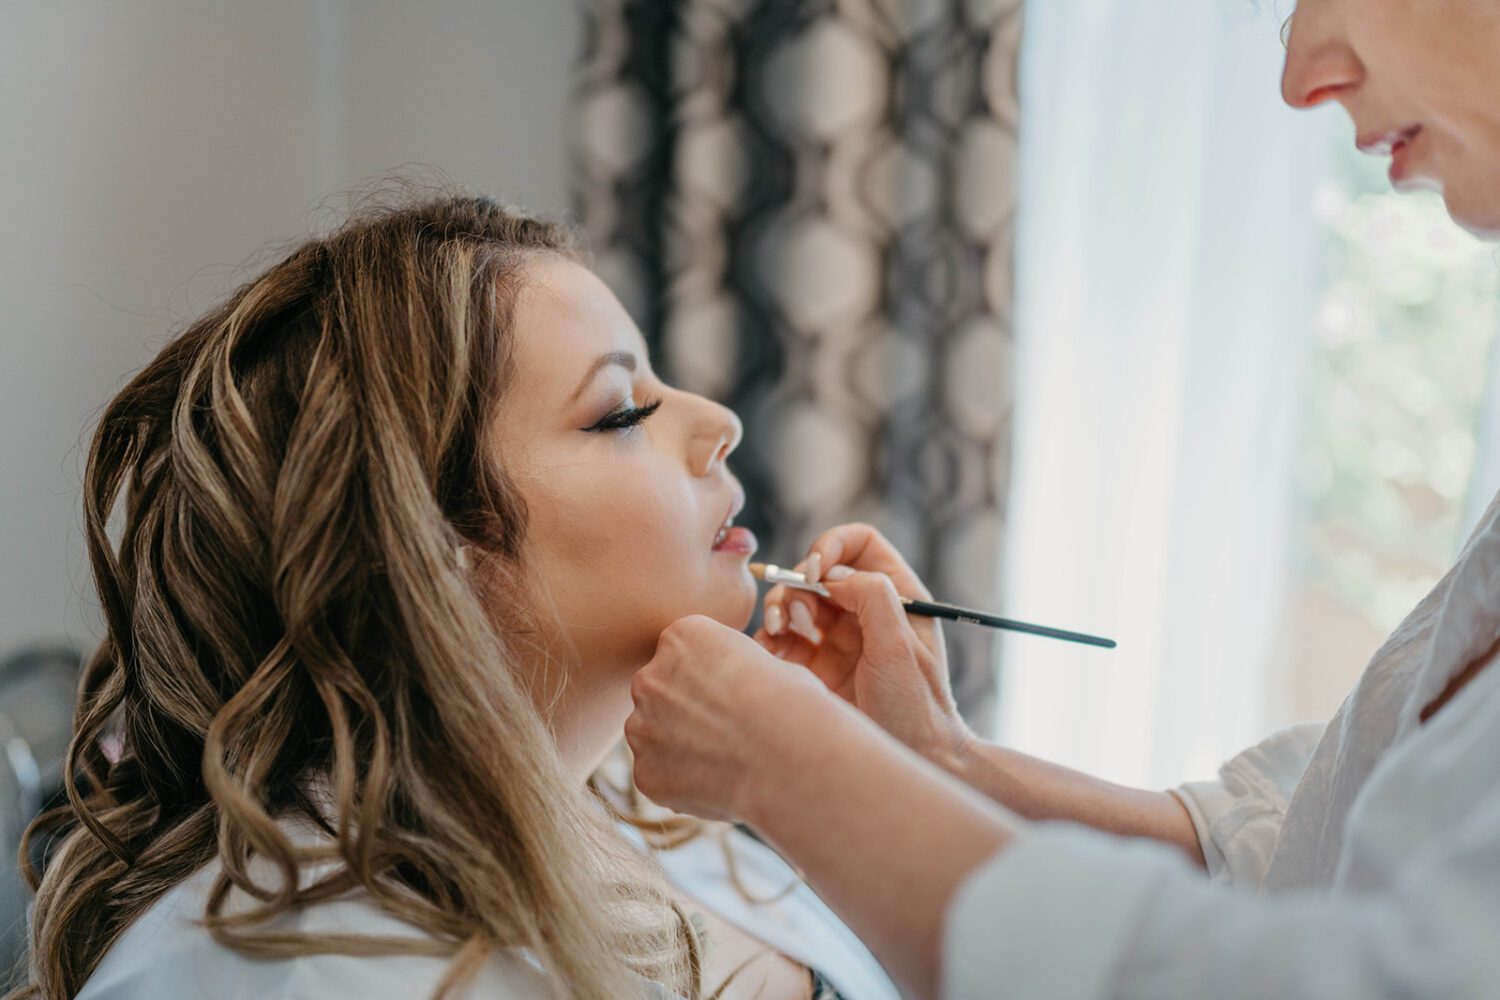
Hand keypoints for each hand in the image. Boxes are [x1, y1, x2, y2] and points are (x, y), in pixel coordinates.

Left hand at [625, 615, 831, 821]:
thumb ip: (731, 668)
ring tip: (725, 759)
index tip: (739, 695)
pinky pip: (659, 774)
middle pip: (662, 691)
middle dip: (687, 709)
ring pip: (654, 734)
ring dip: (679, 744)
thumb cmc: (793, 704)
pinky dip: (680, 781)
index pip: (685, 654)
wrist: (790, 757)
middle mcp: (650, 676)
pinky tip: (717, 784)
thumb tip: (731, 684)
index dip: (715, 677)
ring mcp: (642, 727)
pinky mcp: (645, 772)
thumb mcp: (765, 662)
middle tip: (729, 731)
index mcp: (681, 637)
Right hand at [755, 523, 974, 768]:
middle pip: (818, 572)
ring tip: (776, 632)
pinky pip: (782, 639)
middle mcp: (863, 611)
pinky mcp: (814, 666)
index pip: (859, 544)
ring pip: (795, 603)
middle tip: (791, 614)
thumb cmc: (916, 706)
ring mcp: (837, 638)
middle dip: (797, 584)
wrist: (910, 760)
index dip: (832, 546)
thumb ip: (871, 597)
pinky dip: (768, 640)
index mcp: (895, 595)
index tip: (815, 573)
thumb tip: (834, 578)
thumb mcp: (899, 647)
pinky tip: (769, 655)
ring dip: (778, 609)